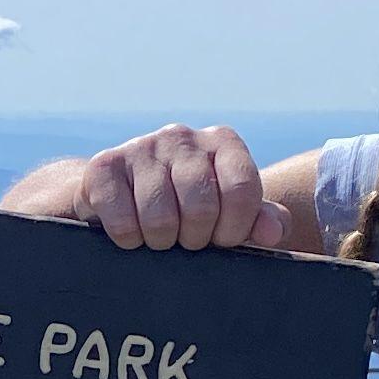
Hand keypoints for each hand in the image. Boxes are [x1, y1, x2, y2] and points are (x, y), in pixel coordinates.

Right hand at [66, 122, 285, 252]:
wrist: (121, 195)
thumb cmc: (187, 208)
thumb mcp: (228, 213)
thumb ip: (258, 220)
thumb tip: (274, 232)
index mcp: (222, 142)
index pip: (242, 189)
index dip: (234, 229)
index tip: (221, 240)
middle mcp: (182, 136)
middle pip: (201, 207)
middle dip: (195, 239)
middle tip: (186, 240)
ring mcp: (141, 146)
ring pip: (160, 218)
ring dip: (160, 242)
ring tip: (160, 237)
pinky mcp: (104, 165)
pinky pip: (122, 221)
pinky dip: (129, 240)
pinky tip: (132, 232)